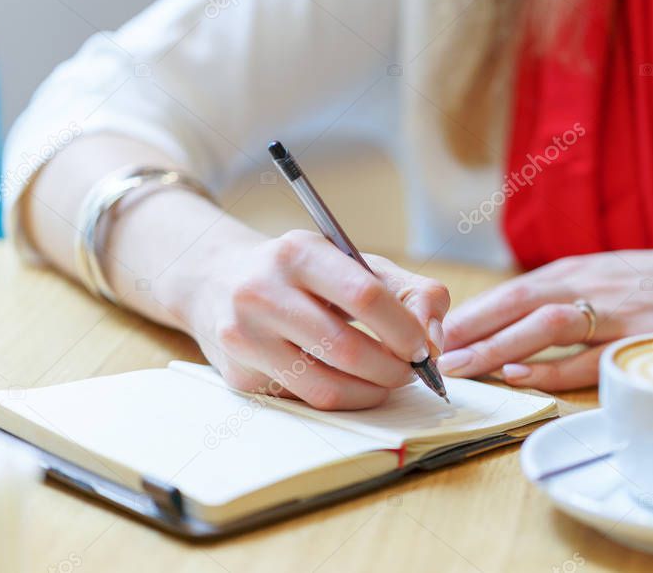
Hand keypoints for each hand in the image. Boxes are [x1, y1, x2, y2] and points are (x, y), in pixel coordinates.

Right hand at [174, 229, 449, 409]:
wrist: (218, 282)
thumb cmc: (303, 274)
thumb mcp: (354, 263)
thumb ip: (410, 291)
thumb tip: (433, 340)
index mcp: (298, 252)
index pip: (364, 295)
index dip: (404, 329)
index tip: (425, 347)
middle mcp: (262, 291)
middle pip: (347, 348)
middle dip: (393, 369)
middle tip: (413, 372)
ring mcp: (244, 337)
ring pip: (326, 386)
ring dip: (371, 392)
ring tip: (388, 381)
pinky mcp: (238, 376)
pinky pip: (305, 401)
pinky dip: (342, 399)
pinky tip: (353, 385)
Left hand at [438, 241, 652, 390]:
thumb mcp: (628, 277)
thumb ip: (583, 294)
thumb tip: (531, 321)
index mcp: (590, 268)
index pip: (517, 288)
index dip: (474, 310)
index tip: (435, 331)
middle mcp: (600, 282)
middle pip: (520, 302)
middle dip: (471, 327)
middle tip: (429, 352)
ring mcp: (626, 309)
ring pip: (547, 325)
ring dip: (498, 346)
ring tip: (459, 366)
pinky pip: (594, 356)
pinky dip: (554, 366)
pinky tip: (522, 374)